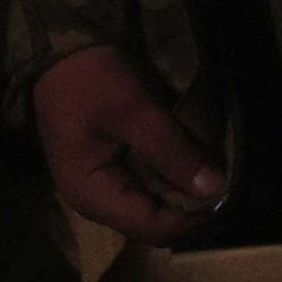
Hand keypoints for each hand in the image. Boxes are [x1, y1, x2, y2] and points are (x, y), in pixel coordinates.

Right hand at [34, 44, 225, 242]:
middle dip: (188, 201)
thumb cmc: (92, 81)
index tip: (224, 187)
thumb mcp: (137, 112)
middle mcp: (94, 203)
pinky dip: (167, 175)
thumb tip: (217, 189)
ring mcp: (99, 189)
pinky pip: (145, 187)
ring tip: (204, 161)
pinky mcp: (107, 173)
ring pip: (152, 206)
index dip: (193, 215)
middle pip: (153, 222)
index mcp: (93, 195)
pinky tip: (183, 154)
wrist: (57, 53)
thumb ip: (173, 152)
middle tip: (219, 171)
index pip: (154, 228)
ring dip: (180, 187)